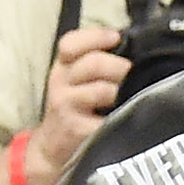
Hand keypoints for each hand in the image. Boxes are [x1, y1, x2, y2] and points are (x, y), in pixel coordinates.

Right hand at [25, 27, 129, 184]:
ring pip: (102, 90)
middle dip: (120, 67)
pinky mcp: (77, 129)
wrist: (50, 148)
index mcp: (62, 67)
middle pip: (94, 64)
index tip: (116, 37)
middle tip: (134, 73)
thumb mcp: (72, 81)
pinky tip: (126, 116)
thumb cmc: (71, 109)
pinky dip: (121, 116)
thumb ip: (93, 63)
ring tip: (131, 95)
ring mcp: (67, 106)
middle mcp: (61, 83)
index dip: (95, 36)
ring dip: (123, 92)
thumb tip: (132, 49)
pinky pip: (106, 119)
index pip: (71, 43)